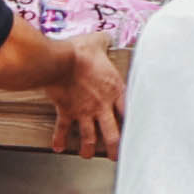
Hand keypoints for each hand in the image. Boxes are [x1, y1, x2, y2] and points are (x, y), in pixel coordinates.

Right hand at [43, 41, 127, 156]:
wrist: (60, 61)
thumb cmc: (80, 52)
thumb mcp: (97, 41)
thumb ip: (104, 41)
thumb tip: (105, 36)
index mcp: (114, 90)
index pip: (129, 113)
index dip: (133, 125)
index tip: (136, 133)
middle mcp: (101, 105)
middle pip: (113, 134)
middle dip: (115, 148)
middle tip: (115, 157)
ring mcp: (84, 111)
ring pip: (89, 137)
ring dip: (89, 149)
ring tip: (87, 155)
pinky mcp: (66, 111)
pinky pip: (62, 129)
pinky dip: (59, 139)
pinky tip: (58, 148)